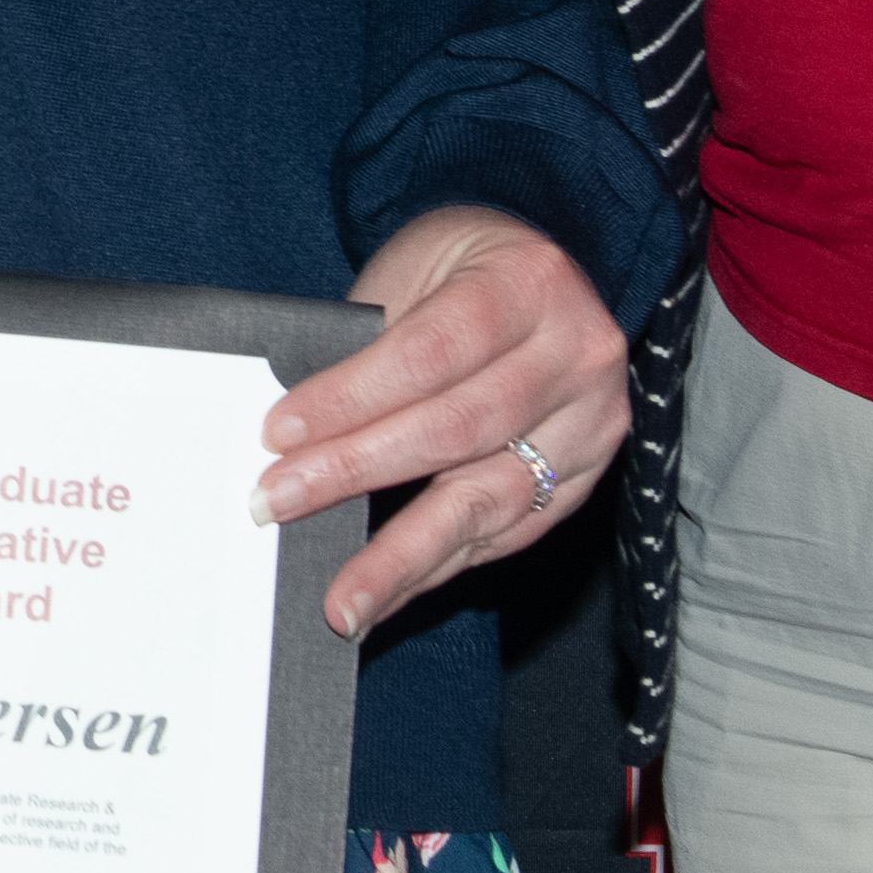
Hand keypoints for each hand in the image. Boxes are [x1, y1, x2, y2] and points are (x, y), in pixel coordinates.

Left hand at [248, 206, 632, 643]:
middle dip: (357, 473)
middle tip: (279, 505)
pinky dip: (441, 565)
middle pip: (456, 430)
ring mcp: (593, 422)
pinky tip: (390, 589)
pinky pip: (508, 533)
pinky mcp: (587, 476)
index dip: (350, 399)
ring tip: (343, 600)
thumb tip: (290, 438)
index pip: (429, 353)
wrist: (536, 277)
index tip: (278, 436)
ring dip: (402, 556)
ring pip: (486, 499)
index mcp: (528, 282)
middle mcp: (576, 353)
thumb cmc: (459, 271)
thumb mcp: (412, 273)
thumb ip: (366, 348)